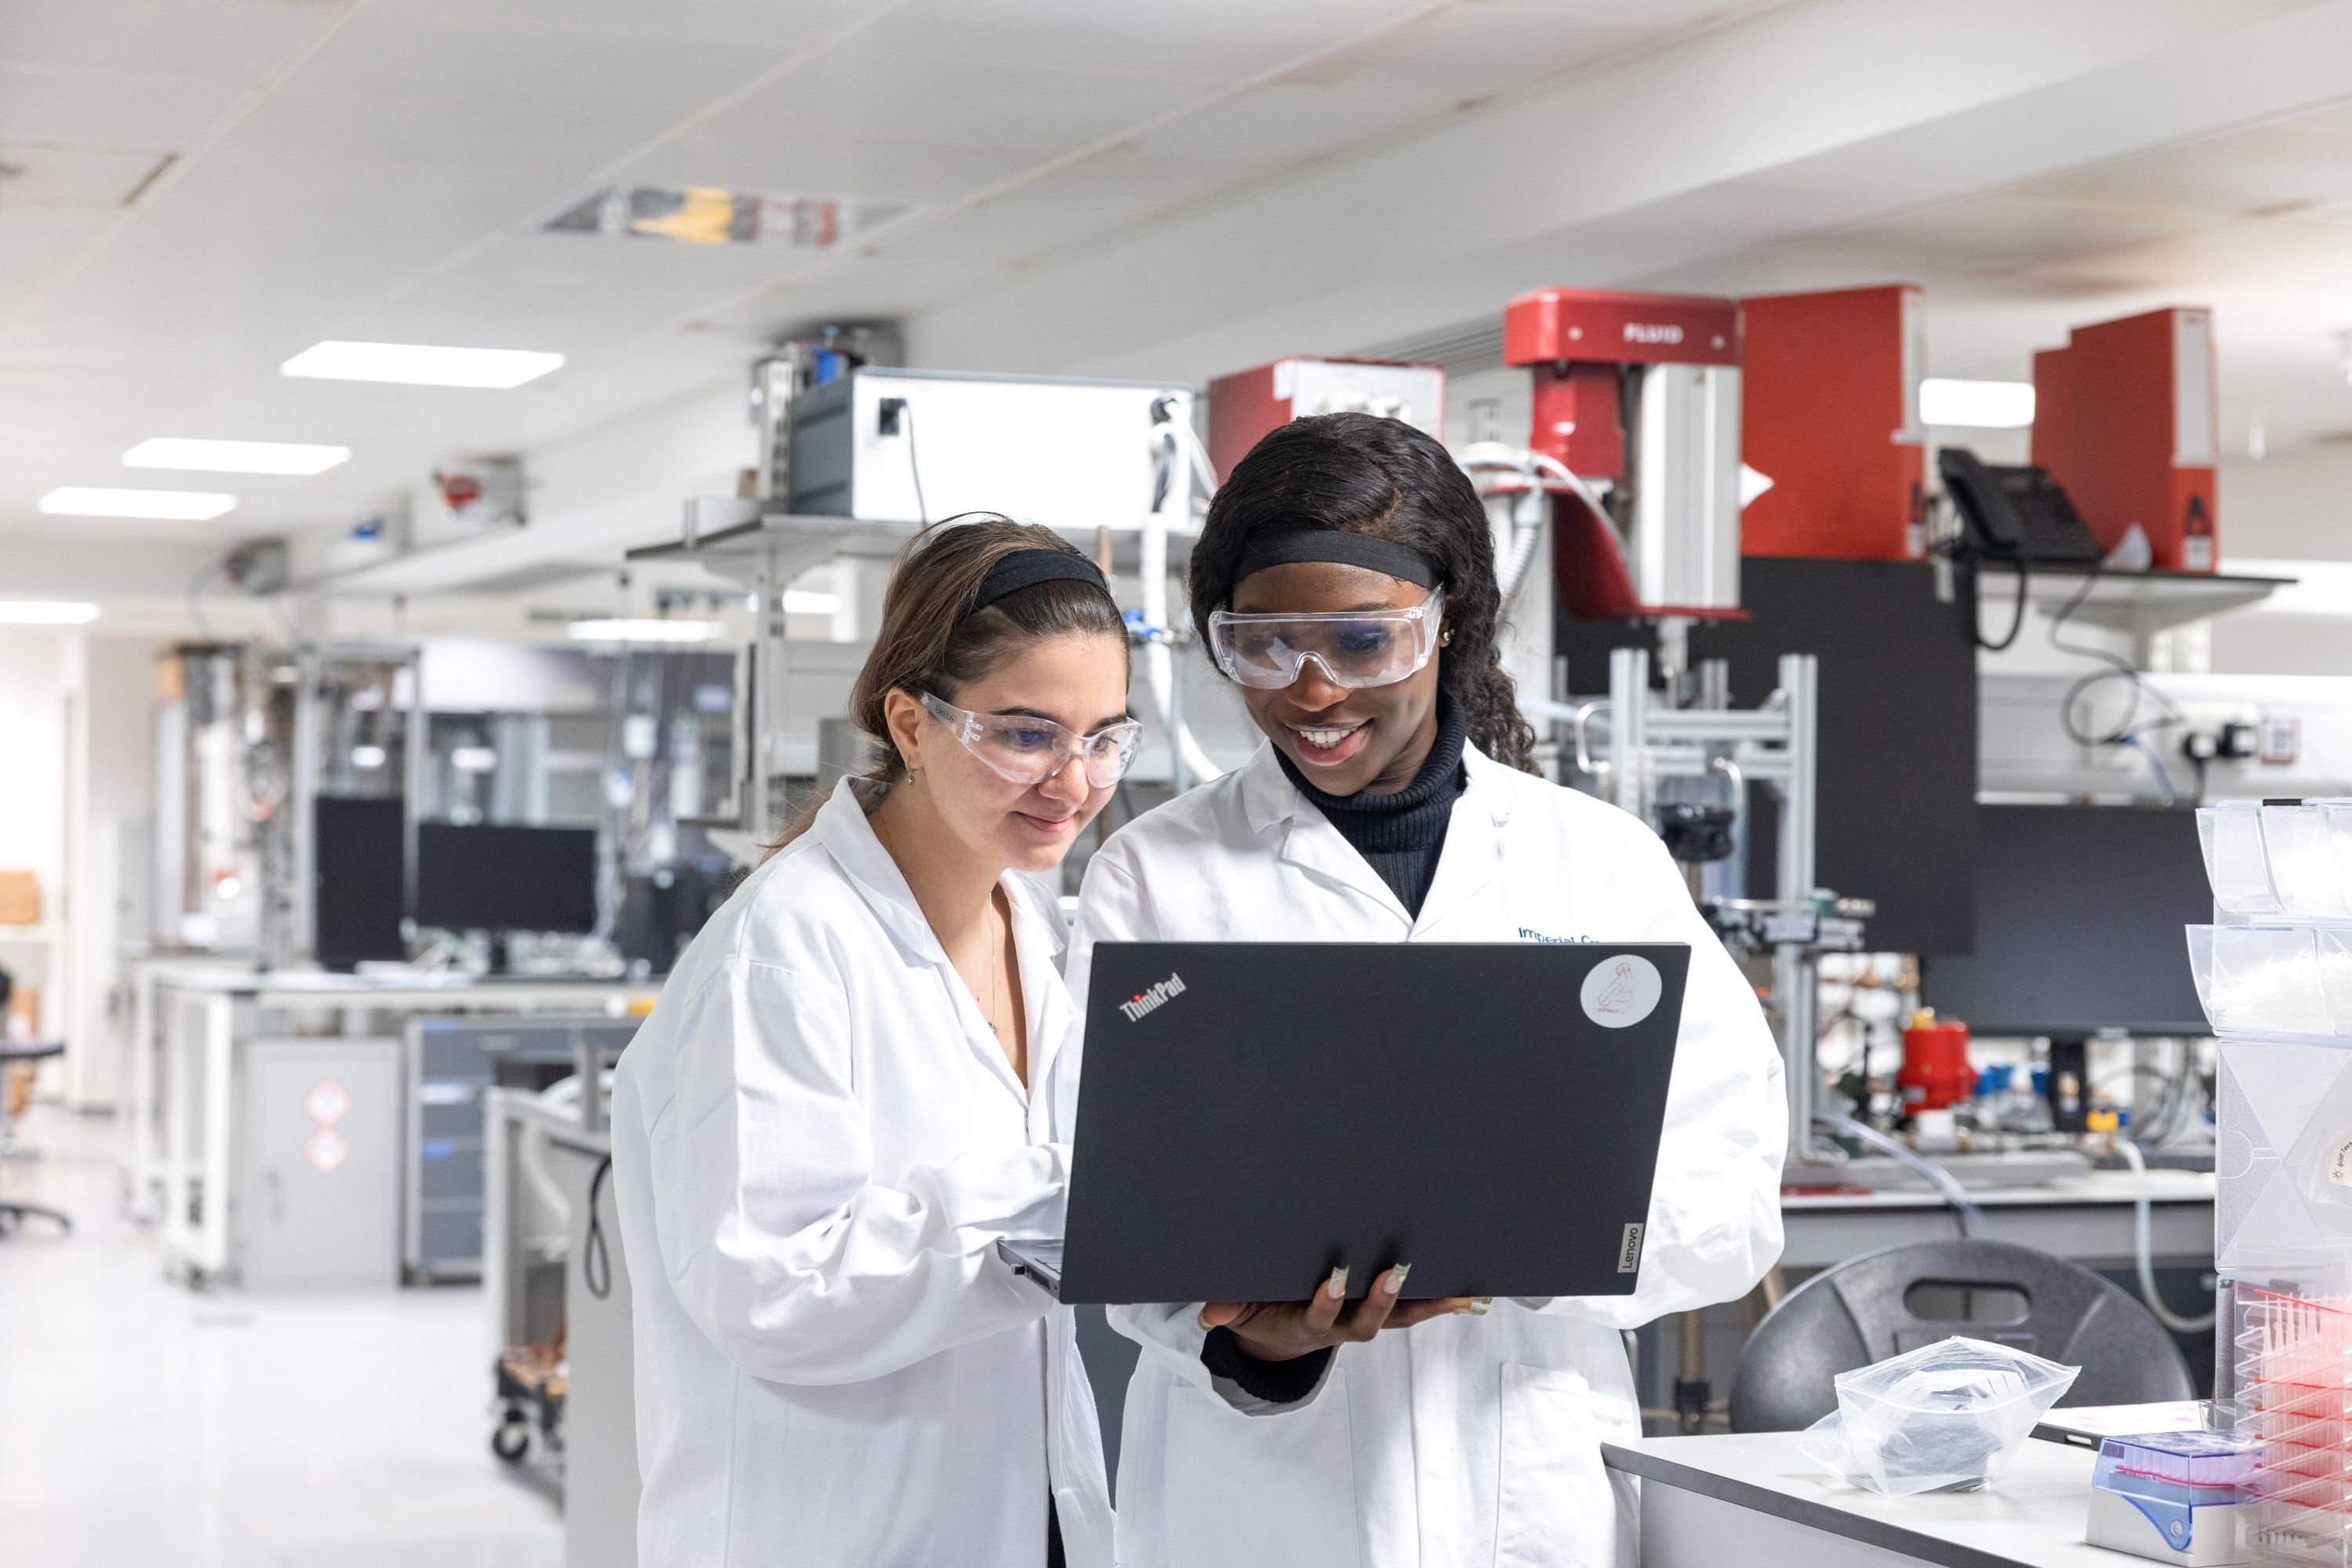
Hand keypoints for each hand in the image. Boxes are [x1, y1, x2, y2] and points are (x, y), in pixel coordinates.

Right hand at [1199, 1266, 1480, 1361]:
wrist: (1286, 1339)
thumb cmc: (1266, 1313)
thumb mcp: (1244, 1312)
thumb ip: (1230, 1308)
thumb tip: (1209, 1314)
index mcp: (1308, 1324)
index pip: (1319, 1316)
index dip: (1328, 1301)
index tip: (1335, 1278)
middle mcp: (1344, 1326)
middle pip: (1368, 1321)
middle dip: (1383, 1299)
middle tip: (1396, 1272)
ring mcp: (1367, 1321)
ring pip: (1400, 1318)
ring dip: (1428, 1305)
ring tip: (1457, 1292)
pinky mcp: (1385, 1314)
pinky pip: (1416, 1311)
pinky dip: (1442, 1303)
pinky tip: (1469, 1293)